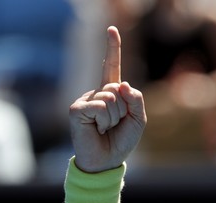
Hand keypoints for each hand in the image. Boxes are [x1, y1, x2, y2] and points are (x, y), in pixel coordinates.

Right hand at [69, 26, 146, 171]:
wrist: (108, 161)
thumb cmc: (122, 140)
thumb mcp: (138, 120)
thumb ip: (136, 99)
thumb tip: (123, 83)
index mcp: (111, 94)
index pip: (111, 67)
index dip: (113, 48)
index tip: (112, 29)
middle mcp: (97, 93)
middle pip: (118, 88)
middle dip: (124, 109)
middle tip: (115, 125)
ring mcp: (85, 100)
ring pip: (111, 98)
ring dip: (115, 117)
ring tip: (106, 128)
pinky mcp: (77, 109)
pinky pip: (100, 106)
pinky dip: (104, 120)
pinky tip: (97, 129)